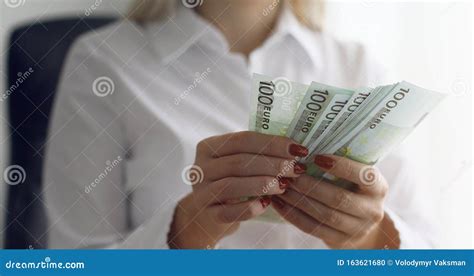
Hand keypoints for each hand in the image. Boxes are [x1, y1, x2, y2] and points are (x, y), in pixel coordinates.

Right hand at [168, 131, 307, 248]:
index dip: (272, 143)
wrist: (206, 215)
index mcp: (209, 147)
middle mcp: (200, 167)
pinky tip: (266, 205)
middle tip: (296, 169)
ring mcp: (201, 192)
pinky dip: (249, 208)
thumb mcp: (237, 164)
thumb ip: (257, 154)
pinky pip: (228, 212)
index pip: (242, 140)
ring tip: (284, 185)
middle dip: (272, 164)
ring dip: (261, 184)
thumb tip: (295, 148)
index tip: (298, 149)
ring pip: (231, 185)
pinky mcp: (206, 215)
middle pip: (238, 162)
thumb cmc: (230, 183)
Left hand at [272, 155, 399, 248]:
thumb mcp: (355, 174)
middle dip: (310, 185)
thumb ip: (340, 162)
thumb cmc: (352, 187)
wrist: (360, 222)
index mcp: (378, 187)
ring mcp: (357, 229)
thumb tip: (307, 144)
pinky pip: (312, 228)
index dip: (341, 166)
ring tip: (280, 186)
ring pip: (324, 215)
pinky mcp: (340, 242)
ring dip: (298, 200)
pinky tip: (278, 203)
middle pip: (338, 198)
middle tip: (289, 173)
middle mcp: (372, 210)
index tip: (316, 157)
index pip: (363, 175)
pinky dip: (292, 215)